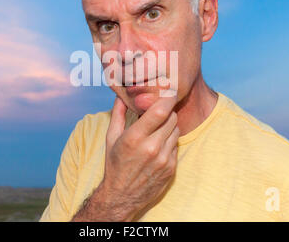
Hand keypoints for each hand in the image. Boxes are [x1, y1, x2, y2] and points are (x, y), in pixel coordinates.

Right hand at [101, 93, 179, 219]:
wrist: (121, 196)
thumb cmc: (114, 163)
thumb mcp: (111, 137)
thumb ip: (118, 113)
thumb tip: (121, 94)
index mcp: (135, 138)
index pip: (160, 111)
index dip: (167, 99)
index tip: (167, 93)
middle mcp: (152, 148)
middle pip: (172, 118)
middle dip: (166, 112)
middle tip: (158, 112)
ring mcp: (164, 159)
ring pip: (177, 130)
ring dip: (169, 126)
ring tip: (156, 130)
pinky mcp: (171, 168)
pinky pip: (176, 145)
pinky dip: (170, 141)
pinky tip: (158, 145)